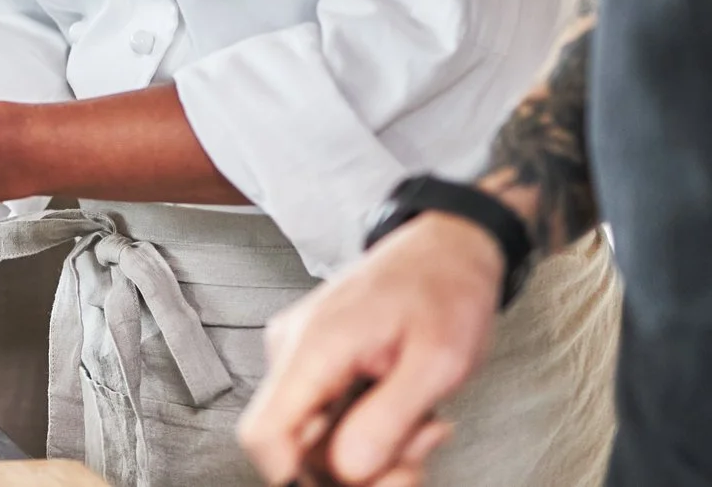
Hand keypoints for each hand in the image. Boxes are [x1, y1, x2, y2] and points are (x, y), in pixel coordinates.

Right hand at [238, 213, 500, 485]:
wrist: (447, 248)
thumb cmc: (446, 288)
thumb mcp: (440, 361)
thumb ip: (390, 418)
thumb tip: (350, 469)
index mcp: (317, 344)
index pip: (264, 432)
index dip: (292, 475)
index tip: (348, 482)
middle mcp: (295, 349)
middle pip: (297, 447)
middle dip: (357, 469)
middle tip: (414, 459)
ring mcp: (302, 354)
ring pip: (316, 439)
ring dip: (370, 453)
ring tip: (419, 426)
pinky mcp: (315, 362)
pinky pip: (327, 419)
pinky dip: (366, 432)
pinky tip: (402, 413)